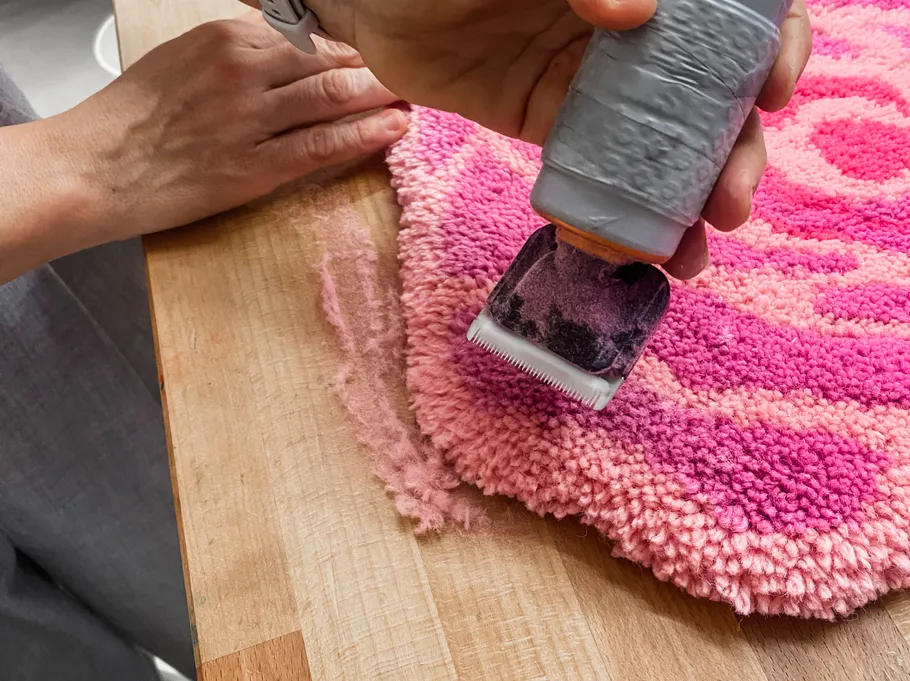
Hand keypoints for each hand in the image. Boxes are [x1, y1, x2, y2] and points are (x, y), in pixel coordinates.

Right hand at [47, 13, 405, 246]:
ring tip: (412, 97)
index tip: (372, 51)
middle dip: (374, 67)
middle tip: (407, 71)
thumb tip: (283, 50)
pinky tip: (391, 129)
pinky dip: (362, 135)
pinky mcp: (254, 168)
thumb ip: (237, 52)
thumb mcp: (184, 60)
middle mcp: (243, 72)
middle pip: (328, 61)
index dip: (348, 45)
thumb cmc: (135, 117)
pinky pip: (320, 147)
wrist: (96, 169)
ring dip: (380, 95)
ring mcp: (251, 121)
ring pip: (332, 98)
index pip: (307, 34)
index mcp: (225, 38)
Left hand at [289, 0, 810, 277]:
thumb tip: (638, 14)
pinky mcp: (550, 125)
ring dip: (685, 201)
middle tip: (730, 205)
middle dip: (731, 154)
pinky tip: (635, 252)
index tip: (774, 95)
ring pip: (659, 144)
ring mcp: (591, 84)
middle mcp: (632, 34)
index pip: (730, 18)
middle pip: (708, 95)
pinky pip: (595, 171)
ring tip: (694, 253)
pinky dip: (618, 213)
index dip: (770, 51)